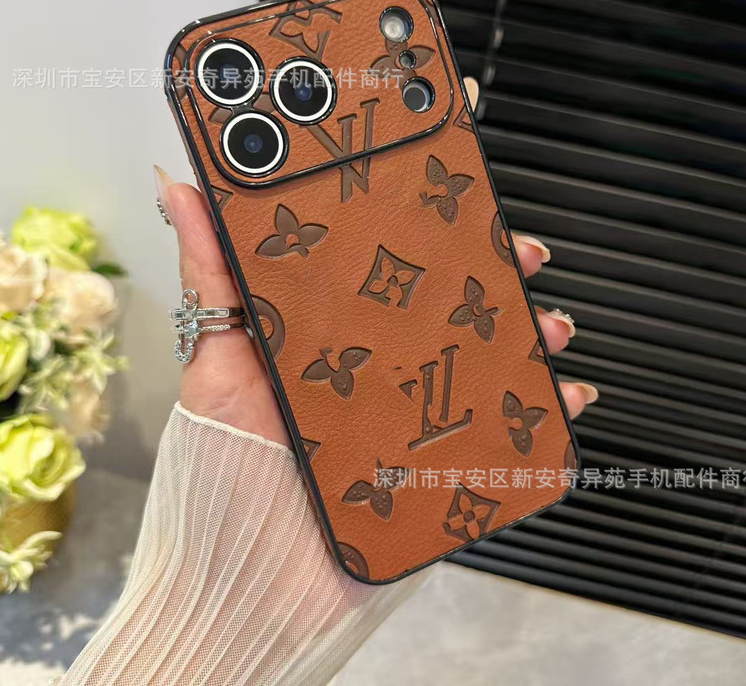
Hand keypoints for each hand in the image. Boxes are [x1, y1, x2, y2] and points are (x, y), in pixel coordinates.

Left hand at [155, 78, 597, 445]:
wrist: (252, 591)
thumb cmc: (228, 477)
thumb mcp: (218, 365)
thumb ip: (211, 276)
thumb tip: (181, 185)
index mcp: (332, 327)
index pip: (382, 250)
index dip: (416, 203)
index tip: (446, 153)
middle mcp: (379, 361)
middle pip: (447, 295)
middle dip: (491, 259)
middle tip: (514, 240)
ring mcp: (416, 410)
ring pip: (489, 351)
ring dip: (529, 325)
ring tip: (545, 320)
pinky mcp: (444, 462)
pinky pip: (510, 427)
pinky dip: (547, 408)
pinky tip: (565, 393)